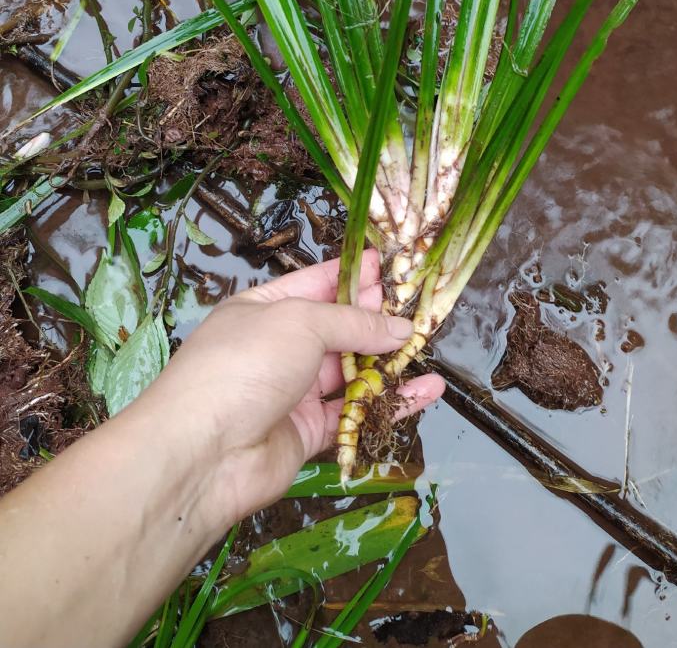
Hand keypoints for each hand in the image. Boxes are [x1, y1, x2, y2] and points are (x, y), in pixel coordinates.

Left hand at [141, 249, 443, 528]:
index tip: (391, 267)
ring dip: (389, 362)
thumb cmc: (243, 366)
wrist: (204, 453)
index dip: (353, 277)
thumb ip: (354, 324)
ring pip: (351, 373)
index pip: (316, 285)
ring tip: (428, 346)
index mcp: (264, 309)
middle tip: (421, 307)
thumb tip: (401, 328)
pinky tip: (428, 391)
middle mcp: (278, 348)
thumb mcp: (300, 323)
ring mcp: (292, 392)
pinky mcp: (307, 433)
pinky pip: (355, 413)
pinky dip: (391, 402)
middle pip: (337, 329)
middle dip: (377, 319)